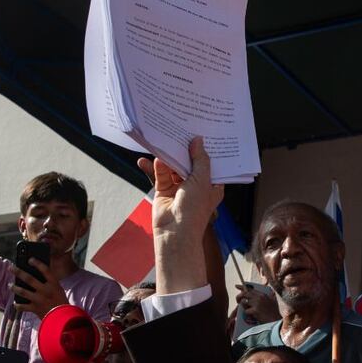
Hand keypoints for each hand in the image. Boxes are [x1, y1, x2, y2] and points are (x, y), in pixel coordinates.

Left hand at [10, 258, 67, 317]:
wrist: (64, 319)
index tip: (30, 259)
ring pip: (23, 291)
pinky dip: (18, 305)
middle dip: (18, 272)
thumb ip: (50, 284)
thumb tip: (36, 277)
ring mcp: (39, 299)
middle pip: (29, 278)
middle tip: (11, 268)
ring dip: (15, 288)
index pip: (45, 270)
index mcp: (54, 284)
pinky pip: (23, 307)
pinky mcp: (35, 309)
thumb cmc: (62, 303)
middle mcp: (45, 290)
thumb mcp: (59, 290)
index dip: (37, 263)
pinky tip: (15, 303)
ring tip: (10, 285)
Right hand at [137, 139, 222, 293]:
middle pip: (189, 162)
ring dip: (168, 157)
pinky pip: (159, 175)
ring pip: (173, 167)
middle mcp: (196, 185)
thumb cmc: (194, 209)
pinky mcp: (163, 190)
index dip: (206, 149)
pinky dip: (155, 167)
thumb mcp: (202, 180)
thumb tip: (198, 141)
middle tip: (180, 130)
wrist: (175, 232)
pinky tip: (151, 159)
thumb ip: (199, 159)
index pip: (210, 163)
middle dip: (184, 149)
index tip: (203, 132)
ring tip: (163, 140)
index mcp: (211, 185)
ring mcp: (179, 188)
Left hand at [236, 285, 279, 324]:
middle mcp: (259, 297)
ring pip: (244, 302)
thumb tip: (271, 292)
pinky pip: (246, 311)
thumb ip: (271, 296)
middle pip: (244, 294)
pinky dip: (248, 314)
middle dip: (239, 297)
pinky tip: (252, 316)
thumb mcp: (273, 301)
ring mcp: (257, 303)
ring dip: (244, 307)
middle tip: (238, 301)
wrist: (275, 321)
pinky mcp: (255, 310)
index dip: (242, 287)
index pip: (250, 289)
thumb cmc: (274, 312)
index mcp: (262, 294)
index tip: (237, 286)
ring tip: (247, 310)